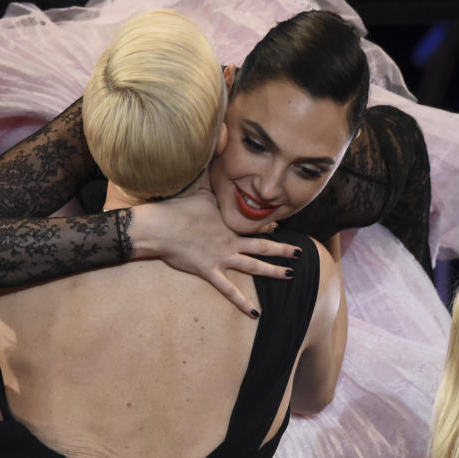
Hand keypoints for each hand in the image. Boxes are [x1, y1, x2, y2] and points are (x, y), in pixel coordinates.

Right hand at [131, 185, 299, 316]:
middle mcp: (230, 241)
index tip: (279, 226)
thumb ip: (210, 173)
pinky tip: (256, 313)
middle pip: (262, 246)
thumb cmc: (176, 208)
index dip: (268, 227)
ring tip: (290, 276)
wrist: (159, 227)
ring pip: (254, 266)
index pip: (253, 225)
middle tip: (299, 252)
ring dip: (273, 272)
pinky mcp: (210, 271)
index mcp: (228, 223)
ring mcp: (222, 258)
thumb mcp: (198, 187)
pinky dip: (242, 303)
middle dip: (282, 249)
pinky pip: (229, 290)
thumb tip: (216, 144)